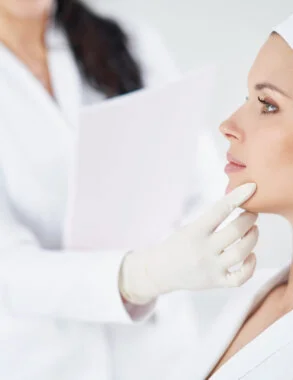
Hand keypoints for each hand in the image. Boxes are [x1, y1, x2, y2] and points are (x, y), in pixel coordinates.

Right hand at [120, 183, 257, 303]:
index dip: (238, 197)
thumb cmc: (176, 245)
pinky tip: (251, 255)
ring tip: (253, 230)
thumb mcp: (188, 228)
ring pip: (241, 253)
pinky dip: (250, 266)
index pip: (220, 210)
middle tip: (252, 213)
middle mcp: (204, 250)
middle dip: (249, 218)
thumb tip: (236, 205)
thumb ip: (210, 220)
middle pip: (236, 231)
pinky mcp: (216, 282)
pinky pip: (240, 278)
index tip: (251, 187)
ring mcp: (211, 268)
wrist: (160, 271)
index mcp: (195, 232)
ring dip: (253, 238)